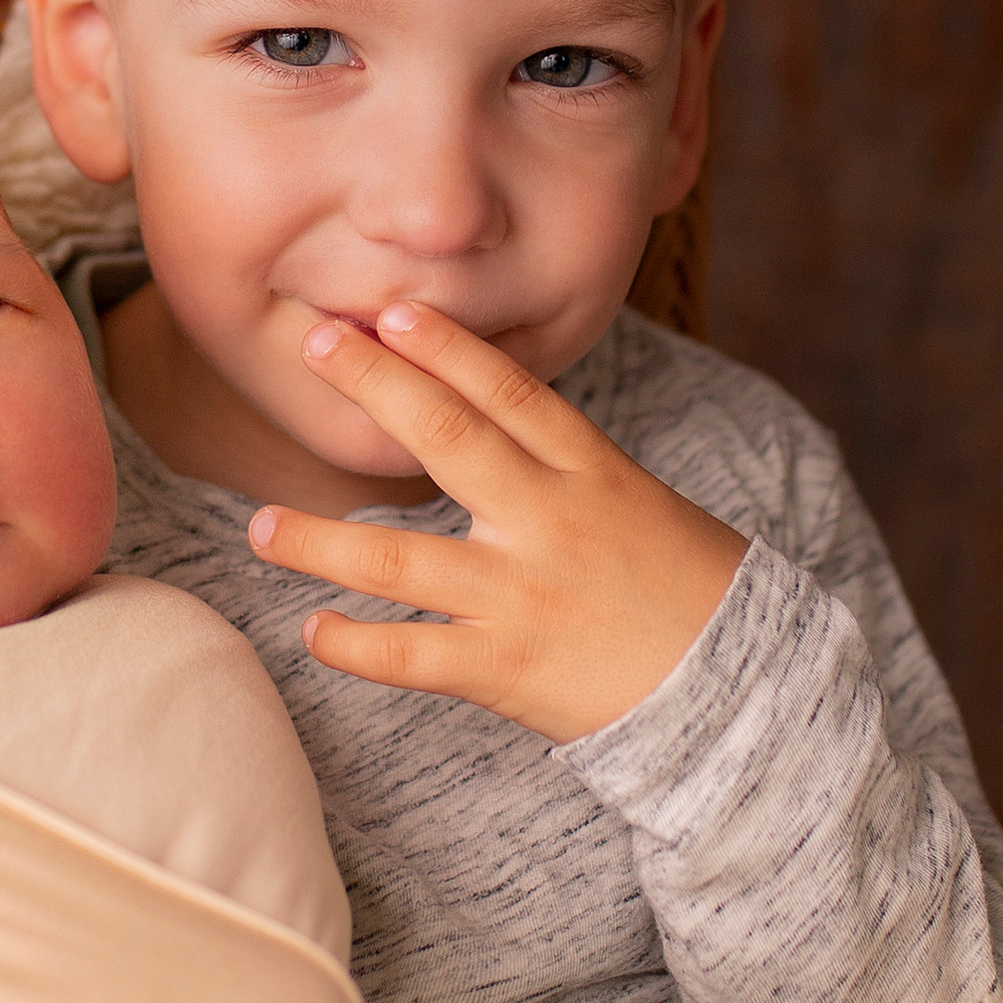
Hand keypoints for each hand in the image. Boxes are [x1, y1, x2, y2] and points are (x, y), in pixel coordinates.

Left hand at [247, 303, 749, 743]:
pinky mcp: (506, 670)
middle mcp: (550, 523)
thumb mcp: (641, 504)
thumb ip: (565, 468)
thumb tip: (490, 422)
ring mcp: (523, 597)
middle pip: (448, 441)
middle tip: (314, 345)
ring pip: (398, 561)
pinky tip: (314, 632)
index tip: (390, 311)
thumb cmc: (691, 592)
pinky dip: (357, 646)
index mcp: (593, 473)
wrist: (743, 691)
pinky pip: (413, 655)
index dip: (446, 348)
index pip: (509, 392)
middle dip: (377, 387)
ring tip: (258, 527)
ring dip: (318, 542)